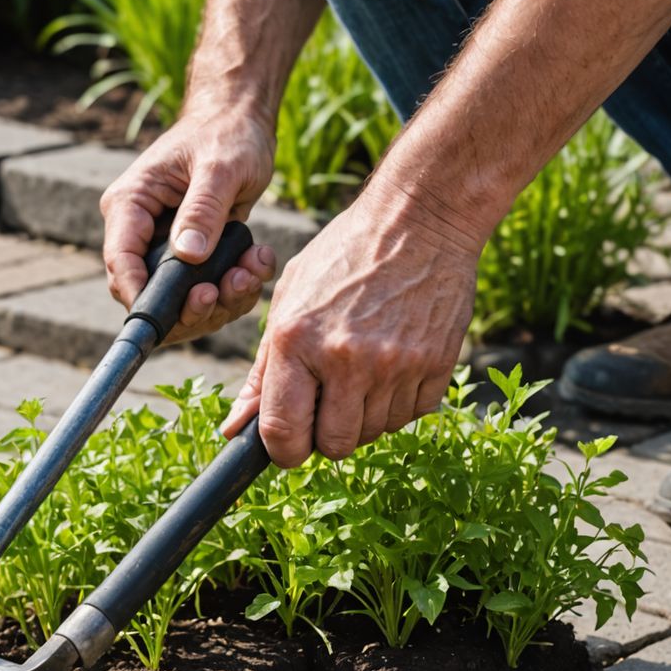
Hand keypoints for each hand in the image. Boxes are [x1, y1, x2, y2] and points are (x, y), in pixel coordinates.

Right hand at [100, 105, 277, 343]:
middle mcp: (142, 230)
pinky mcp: (194, 255)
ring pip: (181, 300)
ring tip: (251, 270)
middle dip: (190, 305)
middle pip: (148, 291)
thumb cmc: (227, 132)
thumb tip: (187, 255)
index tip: (175, 313)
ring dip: (221, 299)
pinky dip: (236, 288)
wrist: (244, 121)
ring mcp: (167, 245)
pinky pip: (209, 289)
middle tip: (225, 291)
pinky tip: (257, 261)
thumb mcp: (219, 167)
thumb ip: (202, 210)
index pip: (120, 261)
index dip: (141, 295)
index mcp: (131, 204)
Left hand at [222, 187, 480, 466]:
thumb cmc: (345, 255)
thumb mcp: (289, 299)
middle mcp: (345, 358)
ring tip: (363, 369)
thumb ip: (262, 369)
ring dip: (363, 416)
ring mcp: (394, 365)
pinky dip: (399, 402)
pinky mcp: (434, 366)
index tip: (286, 444)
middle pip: (333, 445)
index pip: (283, 433)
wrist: (419, 220)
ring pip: (372, 433)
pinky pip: (410, 415)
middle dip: (326, 434)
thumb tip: (236, 428)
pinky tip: (393, 363)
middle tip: (328, 401)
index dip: (282, 451)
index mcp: (296, 340)